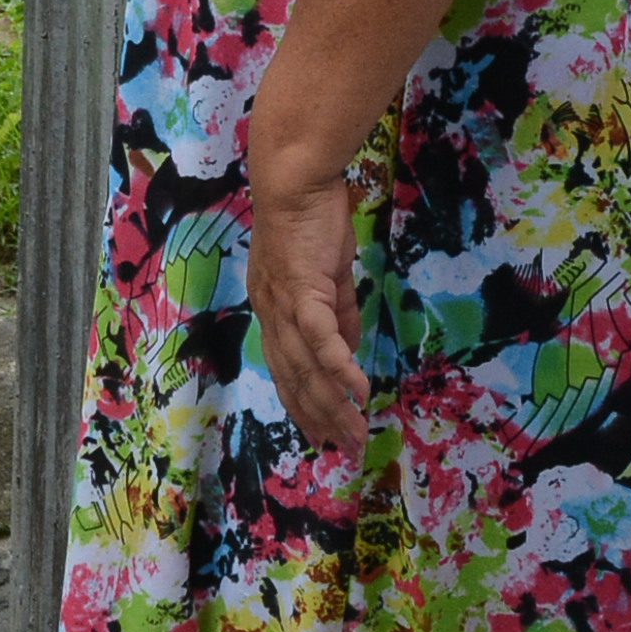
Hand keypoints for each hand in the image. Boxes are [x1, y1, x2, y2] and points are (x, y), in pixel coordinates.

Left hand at [246, 168, 370, 458]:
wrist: (295, 180)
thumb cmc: (311, 220)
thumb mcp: (328, 274)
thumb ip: (338, 314)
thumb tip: (350, 351)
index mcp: (273, 311)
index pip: (286, 370)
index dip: (303, 406)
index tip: (323, 435)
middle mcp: (271, 316)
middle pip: (295, 379)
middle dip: (321, 419)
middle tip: (347, 450)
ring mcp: (283, 306)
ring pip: (307, 368)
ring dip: (333, 405)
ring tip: (357, 433)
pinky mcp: (303, 291)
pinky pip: (321, 338)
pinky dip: (339, 368)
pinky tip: (359, 391)